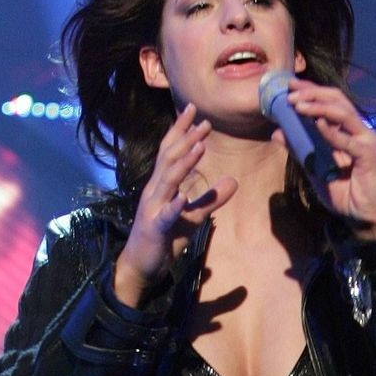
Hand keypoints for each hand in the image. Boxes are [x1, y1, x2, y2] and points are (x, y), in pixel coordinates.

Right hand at [114, 103, 237, 303]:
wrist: (142, 265)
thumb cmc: (165, 238)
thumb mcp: (193, 217)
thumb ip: (211, 199)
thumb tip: (234, 181)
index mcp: (161, 185)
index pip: (170, 150)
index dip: (181, 129)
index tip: (194, 109)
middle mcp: (154, 190)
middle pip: (169, 158)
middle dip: (187, 139)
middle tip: (205, 122)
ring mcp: (152, 208)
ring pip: (168, 181)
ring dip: (184, 164)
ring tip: (200, 147)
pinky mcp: (155, 228)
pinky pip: (165, 215)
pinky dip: (175, 206)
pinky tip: (183, 198)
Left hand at [277, 83, 375, 238]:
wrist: (367, 219)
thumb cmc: (346, 196)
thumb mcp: (316, 171)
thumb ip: (300, 151)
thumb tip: (277, 133)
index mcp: (347, 131)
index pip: (330, 102)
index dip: (311, 91)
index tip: (290, 85)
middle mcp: (358, 130)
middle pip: (337, 99)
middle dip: (312, 92)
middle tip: (290, 90)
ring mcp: (366, 139)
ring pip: (342, 112)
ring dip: (318, 106)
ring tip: (297, 104)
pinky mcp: (370, 153)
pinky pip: (348, 139)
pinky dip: (332, 131)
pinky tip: (317, 123)